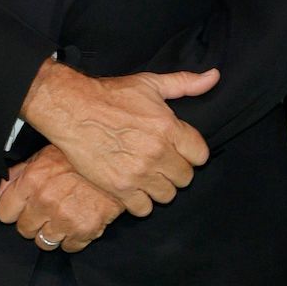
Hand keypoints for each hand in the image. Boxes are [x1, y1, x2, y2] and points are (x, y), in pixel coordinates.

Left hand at [0, 146, 123, 252]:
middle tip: (50, 208)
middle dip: (35, 221)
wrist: (121, 158)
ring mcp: (65, 218)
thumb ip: (17, 176)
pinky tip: (80, 220)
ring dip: (53, 231)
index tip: (26, 205)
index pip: (4, 212)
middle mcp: (45, 201)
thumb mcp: (45, 155)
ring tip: (65, 215)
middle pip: (24, 230)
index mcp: (32, 180)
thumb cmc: (81, 156)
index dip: (14, 209)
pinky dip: (74, 237)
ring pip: (44, 242)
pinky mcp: (86, 229)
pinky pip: (69, 247)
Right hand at [19, 60, 218, 216]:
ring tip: (149, 176)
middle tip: (162, 162)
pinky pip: (143, 208)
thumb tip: (214, 77)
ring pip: (167, 195)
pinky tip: (134, 187)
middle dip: (176, 170)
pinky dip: (140, 202)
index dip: (192, 152)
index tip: (180, 150)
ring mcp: (138, 173)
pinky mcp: (119, 188)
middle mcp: (157, 153)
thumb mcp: (151, 83)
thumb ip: (185, 83)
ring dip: (160, 187)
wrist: (72, 109)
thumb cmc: (111, 95)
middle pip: (185, 177)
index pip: (201, 155)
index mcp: (169, 127)